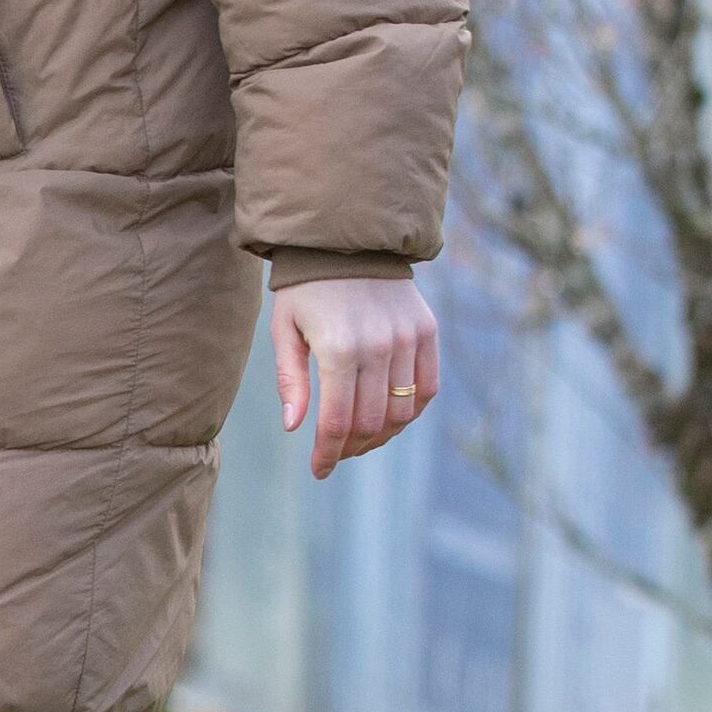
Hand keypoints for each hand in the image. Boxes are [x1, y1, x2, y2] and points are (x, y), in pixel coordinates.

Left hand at [271, 274, 437, 480]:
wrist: (347, 241)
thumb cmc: (305, 289)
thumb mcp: (284, 331)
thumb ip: (290, 380)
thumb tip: (295, 428)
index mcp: (338, 349)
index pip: (337, 421)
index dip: (327, 453)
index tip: (317, 470)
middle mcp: (378, 347)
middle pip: (372, 423)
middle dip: (351, 448)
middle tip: (335, 455)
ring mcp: (408, 340)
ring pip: (403, 412)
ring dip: (381, 436)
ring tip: (359, 441)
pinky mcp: (427, 333)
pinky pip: (427, 389)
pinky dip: (411, 412)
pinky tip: (389, 419)